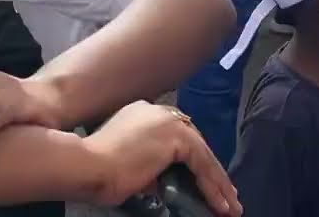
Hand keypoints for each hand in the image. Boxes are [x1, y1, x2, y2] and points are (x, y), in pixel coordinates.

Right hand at [83, 102, 240, 215]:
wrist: (88, 164)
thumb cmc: (97, 168)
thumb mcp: (126, 164)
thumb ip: (146, 166)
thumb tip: (161, 183)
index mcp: (142, 113)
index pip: (176, 137)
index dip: (192, 161)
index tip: (203, 182)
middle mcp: (158, 111)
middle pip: (194, 144)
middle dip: (210, 172)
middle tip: (224, 195)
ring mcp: (169, 121)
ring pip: (202, 155)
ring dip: (218, 183)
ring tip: (229, 207)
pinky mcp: (177, 137)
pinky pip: (203, 165)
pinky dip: (214, 186)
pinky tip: (221, 204)